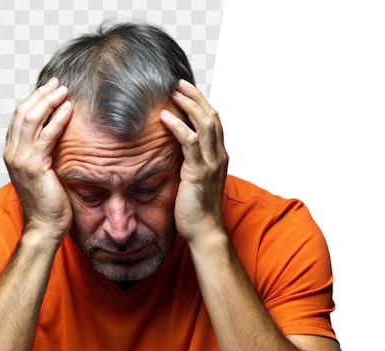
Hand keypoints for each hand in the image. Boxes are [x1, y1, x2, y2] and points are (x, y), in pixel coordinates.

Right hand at [3, 78, 73, 240]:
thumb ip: (44, 154)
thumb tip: (57, 137)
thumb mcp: (44, 173)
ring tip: (63, 90)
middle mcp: (12, 153)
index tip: (50, 89)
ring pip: (31, 119)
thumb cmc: (48, 204)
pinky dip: (57, 120)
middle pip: (23, 113)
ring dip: (48, 101)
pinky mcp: (34, 167)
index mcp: (12, 153)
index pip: (20, 118)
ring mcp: (21, 159)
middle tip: (57, 83)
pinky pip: (46, 136)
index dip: (34, 100)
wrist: (44, 227)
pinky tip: (68, 109)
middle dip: (41, 95)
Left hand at [160, 81, 228, 244]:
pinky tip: (166, 117)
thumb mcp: (195, 182)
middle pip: (211, 117)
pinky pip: (189, 143)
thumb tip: (176, 154)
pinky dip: (178, 127)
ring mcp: (211, 164)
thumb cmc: (197, 211)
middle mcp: (219, 157)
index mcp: (219, 158)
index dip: (202, 104)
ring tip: (173, 93)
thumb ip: (190, 164)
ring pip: (204, 125)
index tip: (186, 92)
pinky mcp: (198, 173)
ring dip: (188, 105)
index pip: (214, 123)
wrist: (205, 232)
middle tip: (178, 83)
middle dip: (196, 97)